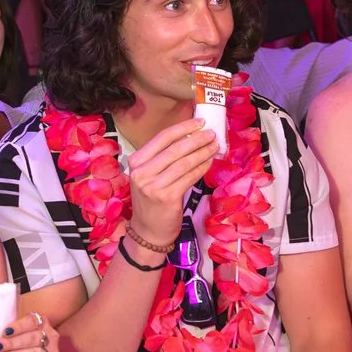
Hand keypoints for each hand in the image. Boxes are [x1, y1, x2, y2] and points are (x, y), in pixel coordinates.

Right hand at [126, 118, 217, 245]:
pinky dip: (202, 168)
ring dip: (202, 152)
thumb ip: (163, 158)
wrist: (148, 230)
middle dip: (197, 139)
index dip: (183, 128)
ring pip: (184, 162)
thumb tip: (191, 136)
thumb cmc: (152, 200)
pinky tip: (209, 162)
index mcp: (136, 161)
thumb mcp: (149, 175)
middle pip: (175, 149)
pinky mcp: (167, 197)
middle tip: (212, 133)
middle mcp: (142, 172)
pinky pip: (189, 177)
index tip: (200, 122)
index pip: (162, 138)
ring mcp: (153, 185)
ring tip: (214, 146)